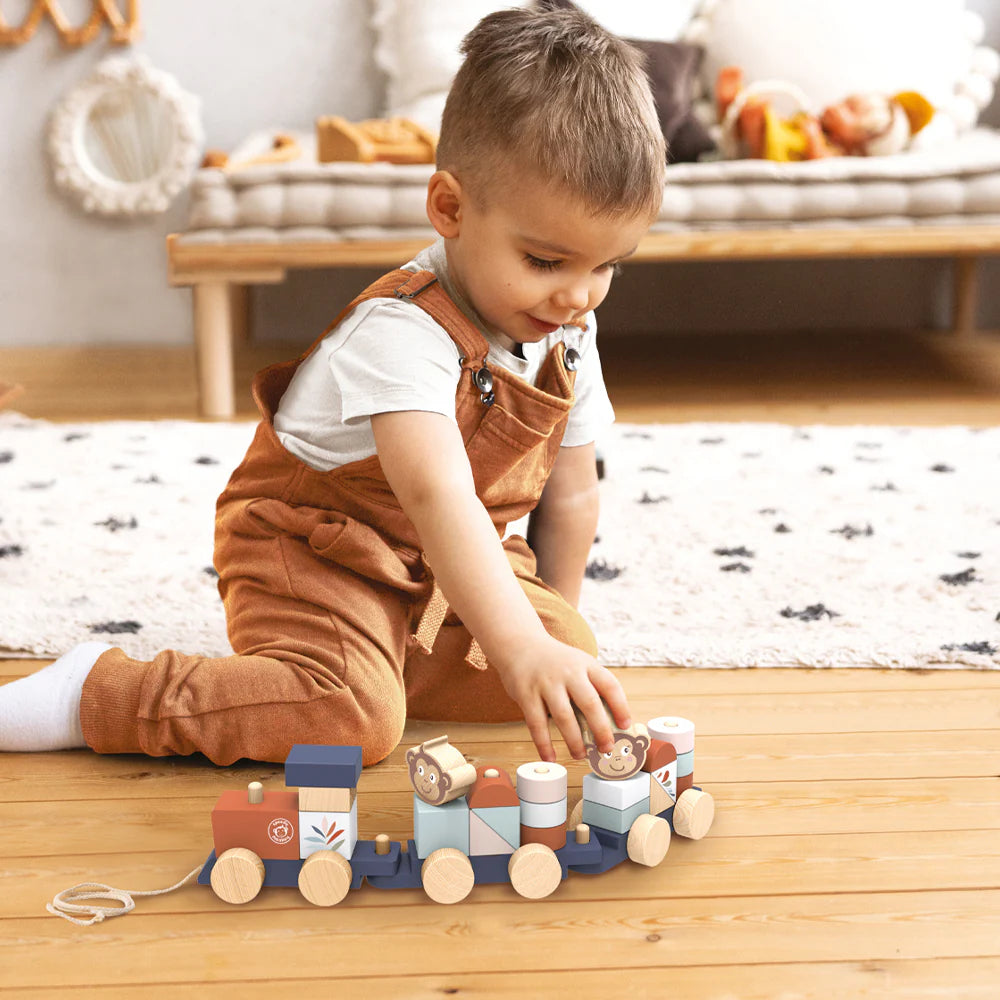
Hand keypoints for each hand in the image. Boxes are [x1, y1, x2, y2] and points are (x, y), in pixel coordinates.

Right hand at [496, 634, 631, 762]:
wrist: (520, 644)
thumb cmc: (555, 661)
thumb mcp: (578, 664)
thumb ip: (591, 687)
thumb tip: (609, 723)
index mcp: (586, 664)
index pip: (609, 685)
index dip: (621, 707)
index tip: (625, 725)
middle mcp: (568, 672)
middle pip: (589, 703)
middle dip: (600, 730)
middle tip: (606, 748)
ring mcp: (546, 683)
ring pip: (564, 716)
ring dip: (574, 740)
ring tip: (580, 755)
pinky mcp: (526, 694)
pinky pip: (536, 724)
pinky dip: (544, 743)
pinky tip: (550, 756)